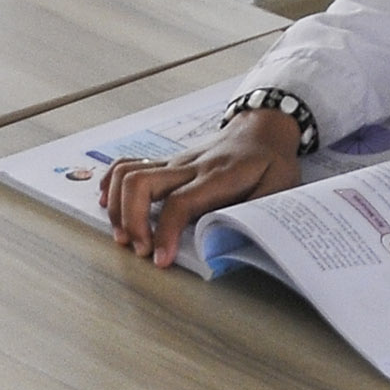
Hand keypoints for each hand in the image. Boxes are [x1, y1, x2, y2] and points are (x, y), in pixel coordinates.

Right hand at [95, 106, 300, 265]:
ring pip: (128, 173)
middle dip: (130, 221)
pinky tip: (110, 205)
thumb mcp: (279, 190)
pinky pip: (128, 165)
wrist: (262, 129)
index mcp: (217, 176)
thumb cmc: (271, 163)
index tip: (161, 259)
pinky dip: (112, 185)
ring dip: (118, 207)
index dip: (165, 233)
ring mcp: (173, 162)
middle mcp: (189, 166)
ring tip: (125, 236)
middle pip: (141, 183)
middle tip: (140, 249)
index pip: (179, 202)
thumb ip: (256, 215)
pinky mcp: (165, 162)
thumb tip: (228, 242)